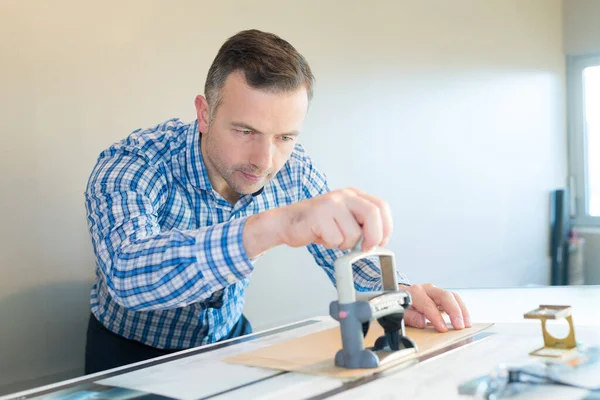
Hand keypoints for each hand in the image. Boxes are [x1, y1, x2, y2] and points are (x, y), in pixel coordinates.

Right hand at [275, 187, 391, 251]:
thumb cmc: (318, 224)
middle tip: (366, 248)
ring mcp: (331, 203)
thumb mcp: (345, 219)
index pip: (381, 206)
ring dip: (345, 244)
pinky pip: (336, 239)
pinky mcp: (318, 215)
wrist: (288, 222)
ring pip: (353, 233)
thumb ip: (362, 225)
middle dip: (373, 236)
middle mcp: (344, 196)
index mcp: (354, 195)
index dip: (386, 227)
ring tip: (333, 238)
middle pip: (372, 214)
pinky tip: (322, 237)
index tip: (381, 242)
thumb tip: (379, 241)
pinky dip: (331, 245)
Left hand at [401, 283, 470, 331]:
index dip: (436, 317)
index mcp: (415, 292)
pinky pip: (455, 300)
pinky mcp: (442, 297)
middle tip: (459, 326)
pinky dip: (462, 310)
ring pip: (453, 296)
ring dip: (461, 310)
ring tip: (466, 324)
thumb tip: (422, 323)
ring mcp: (436, 292)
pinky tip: (465, 320)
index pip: (428, 304)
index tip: (443, 329)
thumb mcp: (400, 312)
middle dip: (454, 311)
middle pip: (444, 295)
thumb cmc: (401, 306)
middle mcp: (427, 289)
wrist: (399, 296)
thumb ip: (410, 317)